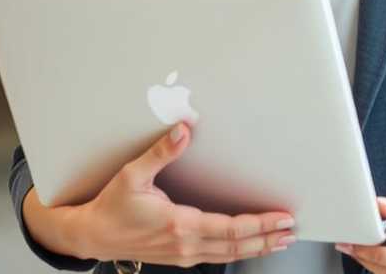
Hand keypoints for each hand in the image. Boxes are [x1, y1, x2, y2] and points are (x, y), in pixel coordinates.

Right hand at [28, 122, 296, 266]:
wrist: (93, 235)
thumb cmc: (112, 207)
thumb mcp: (133, 175)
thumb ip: (161, 152)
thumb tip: (184, 130)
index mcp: (178, 224)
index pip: (230, 228)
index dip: (259, 224)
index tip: (281, 217)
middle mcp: (185, 244)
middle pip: (236, 245)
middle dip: (267, 238)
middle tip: (291, 230)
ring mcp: (183, 254)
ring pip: (229, 255)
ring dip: (258, 248)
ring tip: (280, 240)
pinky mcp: (180, 256)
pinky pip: (217, 256)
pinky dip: (239, 252)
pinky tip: (250, 247)